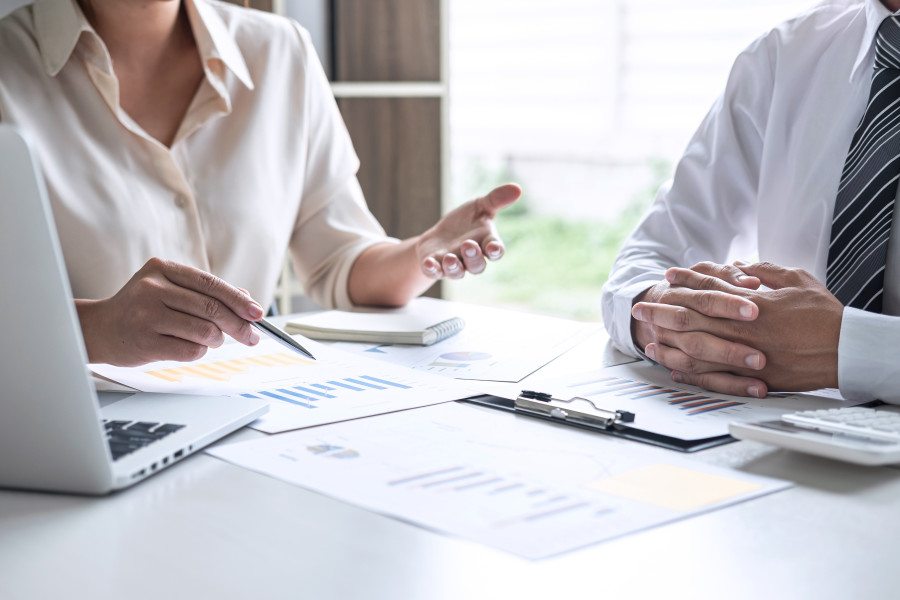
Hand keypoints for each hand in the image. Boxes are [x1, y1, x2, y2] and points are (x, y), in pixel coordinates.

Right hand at [76, 258, 263, 365]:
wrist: (98, 330)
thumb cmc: (140, 309)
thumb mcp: (169, 289)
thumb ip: (205, 292)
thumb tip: (246, 300)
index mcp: (162, 269)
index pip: (211, 284)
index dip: (239, 300)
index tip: (257, 313)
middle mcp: (153, 288)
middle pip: (211, 308)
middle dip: (238, 325)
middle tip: (251, 336)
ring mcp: (147, 315)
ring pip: (205, 330)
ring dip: (217, 340)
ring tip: (213, 340)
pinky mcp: (146, 342)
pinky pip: (191, 350)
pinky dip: (199, 351)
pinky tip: (189, 346)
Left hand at [416, 183, 520, 279]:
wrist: (438, 237)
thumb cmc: (462, 222)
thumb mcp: (479, 206)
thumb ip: (496, 199)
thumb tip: (518, 188)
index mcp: (485, 243)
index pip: (495, 250)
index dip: (495, 250)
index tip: (493, 247)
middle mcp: (471, 258)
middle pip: (477, 265)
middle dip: (473, 256)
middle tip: (468, 245)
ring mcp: (453, 265)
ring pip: (458, 272)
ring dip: (454, 267)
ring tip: (449, 258)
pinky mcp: (435, 268)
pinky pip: (435, 272)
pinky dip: (432, 269)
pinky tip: (428, 263)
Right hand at [632, 261, 764, 395]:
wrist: (653, 307)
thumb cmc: (691, 288)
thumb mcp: (705, 273)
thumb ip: (727, 275)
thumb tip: (751, 281)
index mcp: (679, 293)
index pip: (705, 297)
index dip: (728, 303)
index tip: (755, 311)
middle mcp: (671, 321)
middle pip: (700, 335)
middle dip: (727, 348)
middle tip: (759, 358)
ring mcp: (672, 345)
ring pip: (695, 361)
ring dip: (728, 371)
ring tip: (759, 380)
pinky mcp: (679, 364)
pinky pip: (701, 379)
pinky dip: (726, 385)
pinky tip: (752, 390)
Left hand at [634, 261, 842, 395]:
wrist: (848, 350)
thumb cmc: (825, 315)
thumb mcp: (798, 280)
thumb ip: (765, 271)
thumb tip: (739, 266)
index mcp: (753, 302)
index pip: (710, 288)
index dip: (687, 280)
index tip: (669, 275)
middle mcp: (744, 328)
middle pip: (694, 317)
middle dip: (663, 310)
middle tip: (641, 306)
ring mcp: (746, 354)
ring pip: (697, 348)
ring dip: (669, 342)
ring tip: (647, 337)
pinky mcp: (753, 378)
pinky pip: (714, 376)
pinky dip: (691, 372)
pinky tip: (674, 368)